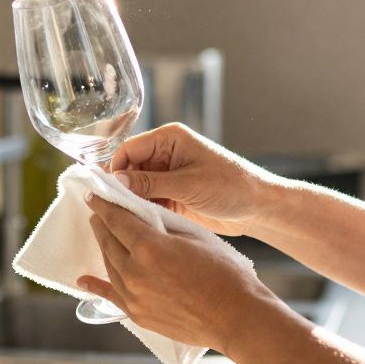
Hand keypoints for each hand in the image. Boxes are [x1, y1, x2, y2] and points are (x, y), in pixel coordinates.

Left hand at [77, 193, 276, 351]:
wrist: (236, 316)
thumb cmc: (224, 273)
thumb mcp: (194, 236)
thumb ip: (164, 225)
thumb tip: (143, 217)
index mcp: (149, 247)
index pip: (117, 219)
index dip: (104, 205)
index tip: (94, 195)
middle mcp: (134, 272)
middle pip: (109, 241)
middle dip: (102, 223)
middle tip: (97, 212)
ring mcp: (133, 296)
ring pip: (110, 265)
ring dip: (104, 247)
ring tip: (103, 235)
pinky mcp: (138, 315)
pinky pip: (110, 296)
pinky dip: (96, 286)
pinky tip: (83, 280)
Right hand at [111, 123, 274, 236]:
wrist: (258, 208)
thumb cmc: (230, 186)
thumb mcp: (187, 184)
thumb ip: (150, 183)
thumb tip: (115, 182)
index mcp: (169, 139)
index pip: (129, 149)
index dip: (115, 169)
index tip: (107, 193)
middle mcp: (165, 154)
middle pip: (129, 169)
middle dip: (122, 188)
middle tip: (112, 210)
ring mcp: (168, 176)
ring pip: (136, 188)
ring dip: (132, 202)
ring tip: (126, 220)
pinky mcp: (172, 195)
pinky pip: (148, 202)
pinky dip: (143, 212)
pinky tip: (140, 224)